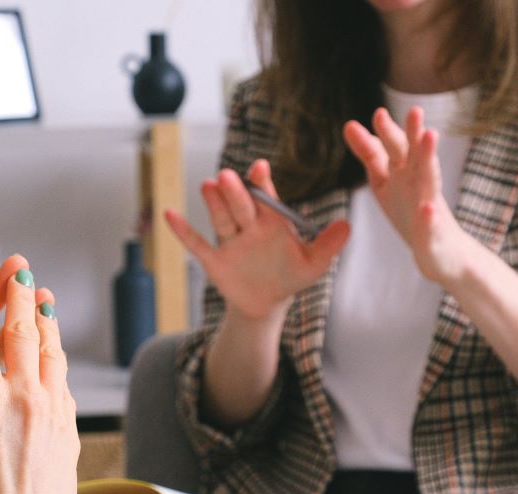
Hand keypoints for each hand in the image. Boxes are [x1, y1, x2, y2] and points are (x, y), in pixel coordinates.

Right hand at [0, 254, 54, 493]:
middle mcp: (23, 398)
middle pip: (23, 331)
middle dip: (20, 295)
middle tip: (20, 270)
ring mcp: (52, 412)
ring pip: (52, 352)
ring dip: (46, 321)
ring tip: (42, 299)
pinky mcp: (69, 428)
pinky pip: (64, 380)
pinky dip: (58, 357)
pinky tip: (54, 352)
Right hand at [165, 159, 349, 321]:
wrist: (268, 302)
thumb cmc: (290, 276)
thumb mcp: (313, 263)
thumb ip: (328, 244)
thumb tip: (348, 226)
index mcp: (272, 221)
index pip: (266, 198)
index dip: (262, 183)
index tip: (259, 168)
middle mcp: (248, 226)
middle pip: (241, 205)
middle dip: (236, 192)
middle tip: (229, 177)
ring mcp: (230, 241)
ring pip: (221, 219)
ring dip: (214, 204)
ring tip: (208, 186)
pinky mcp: (214, 260)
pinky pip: (197, 244)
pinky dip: (183, 231)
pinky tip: (170, 215)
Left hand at [343, 107, 470, 285]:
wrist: (441, 251)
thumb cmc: (411, 211)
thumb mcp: (385, 181)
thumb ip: (371, 155)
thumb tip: (349, 125)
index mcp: (404, 172)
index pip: (393, 149)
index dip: (386, 134)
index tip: (378, 114)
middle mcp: (418, 182)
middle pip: (414, 156)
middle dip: (413, 134)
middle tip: (415, 111)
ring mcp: (428, 206)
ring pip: (430, 180)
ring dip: (430, 159)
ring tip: (431, 137)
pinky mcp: (433, 233)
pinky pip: (430, 225)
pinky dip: (429, 217)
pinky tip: (427, 210)